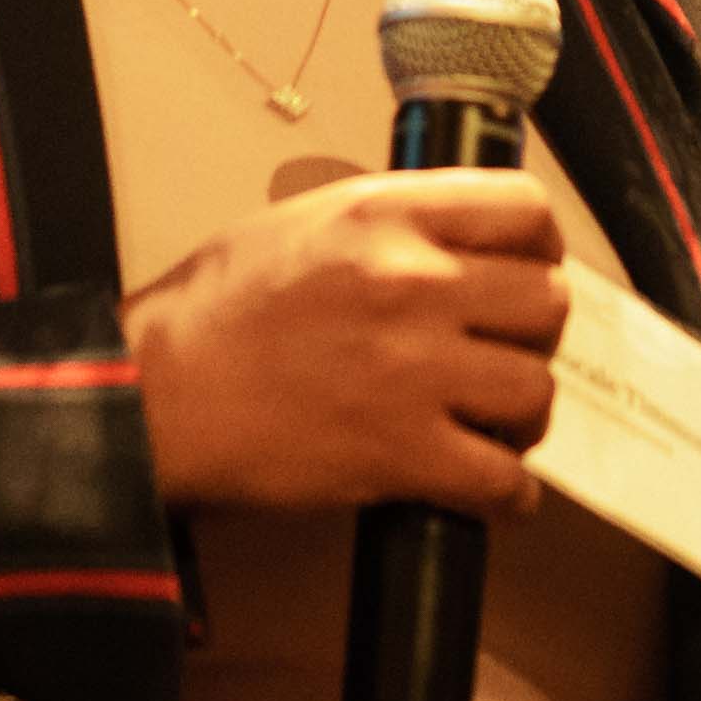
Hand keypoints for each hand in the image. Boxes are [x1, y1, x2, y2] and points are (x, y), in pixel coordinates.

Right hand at [122, 169, 569, 519]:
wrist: (153, 396)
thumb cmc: (212, 311)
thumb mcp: (306, 222)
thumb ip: (390, 222)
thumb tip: (453, 237)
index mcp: (388, 216)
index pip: (523, 207)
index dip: (540, 244)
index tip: (531, 269)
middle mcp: (415, 284)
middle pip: (547, 302)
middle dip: (534, 334)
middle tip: (504, 353)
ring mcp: (413, 371)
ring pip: (534, 391)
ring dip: (522, 415)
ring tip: (493, 424)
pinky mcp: (400, 453)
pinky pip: (502, 480)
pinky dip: (510, 493)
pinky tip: (493, 490)